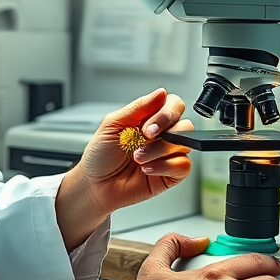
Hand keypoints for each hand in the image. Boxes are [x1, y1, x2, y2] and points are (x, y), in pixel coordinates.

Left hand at [55, 89, 192, 250]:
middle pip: (184, 123)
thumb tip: (160, 92)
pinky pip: (183, 166)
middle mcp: (161, 135)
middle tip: (145, 137)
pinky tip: (147, 169)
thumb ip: (138, 107)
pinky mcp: (170, 174)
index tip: (147, 125)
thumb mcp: (112, 125)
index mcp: (149, 119)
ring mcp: (167, 155)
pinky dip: (165, 166)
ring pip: (184, 144)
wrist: (95, 186)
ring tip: (138, 158)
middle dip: (165, 128)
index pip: (172, 105)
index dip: (166, 112)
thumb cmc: (100, 156)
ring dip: (159, 150)